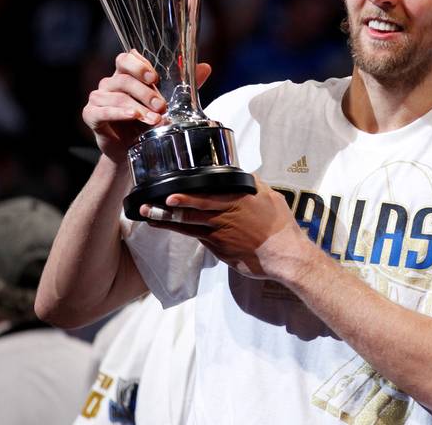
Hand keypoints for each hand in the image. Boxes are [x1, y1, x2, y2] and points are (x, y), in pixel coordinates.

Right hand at [83, 51, 210, 162]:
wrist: (135, 150)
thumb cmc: (149, 122)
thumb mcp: (170, 103)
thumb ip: (185, 85)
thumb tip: (205, 67)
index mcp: (126, 75)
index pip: (125, 59)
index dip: (138, 65)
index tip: (154, 77)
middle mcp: (110, 84)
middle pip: (123, 79)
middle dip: (146, 92)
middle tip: (162, 105)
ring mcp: (98, 99)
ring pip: (115, 96)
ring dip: (137, 107)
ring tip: (154, 119)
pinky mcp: (91, 116)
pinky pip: (100, 111)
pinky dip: (117, 113)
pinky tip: (132, 116)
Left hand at [140, 177, 298, 278]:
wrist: (283, 256)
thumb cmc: (280, 226)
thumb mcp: (272, 197)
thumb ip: (255, 185)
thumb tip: (245, 175)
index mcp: (237, 201)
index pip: (206, 196)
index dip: (186, 195)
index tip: (168, 192)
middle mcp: (224, 217)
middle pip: (191, 211)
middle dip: (167, 208)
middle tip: (147, 205)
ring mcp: (220, 234)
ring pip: (189, 226)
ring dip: (168, 221)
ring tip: (149, 216)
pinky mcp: (219, 249)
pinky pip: (198, 237)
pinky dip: (183, 232)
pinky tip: (170, 228)